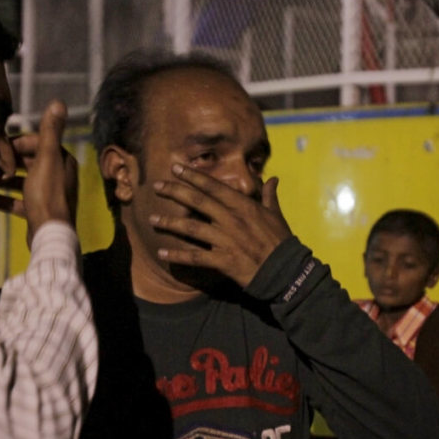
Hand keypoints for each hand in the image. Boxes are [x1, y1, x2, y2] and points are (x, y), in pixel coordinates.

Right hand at [0, 101, 77, 246]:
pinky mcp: (39, 213)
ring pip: (24, 182)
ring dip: (5, 180)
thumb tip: (59, 102)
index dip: (17, 143)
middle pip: (29, 163)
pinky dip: (7, 200)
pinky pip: (21, 203)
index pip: (37, 144)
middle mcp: (59, 177)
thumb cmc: (47, 194)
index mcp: (62, 161)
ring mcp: (49, 196)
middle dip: (8, 161)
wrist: (49, 234)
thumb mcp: (46, 158)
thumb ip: (50, 131)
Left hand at [149, 164, 291, 286]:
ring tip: (152, 219)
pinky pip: (195, 257)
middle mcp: (231, 220)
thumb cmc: (280, 241)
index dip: (193, 176)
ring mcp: (225, 240)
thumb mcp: (276, 215)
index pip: (213, 186)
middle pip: (197, 202)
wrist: (286, 271)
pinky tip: (162, 253)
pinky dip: (177, 255)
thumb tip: (273, 178)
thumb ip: (269, 195)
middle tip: (156, 186)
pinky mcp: (222, 260)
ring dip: (169, 223)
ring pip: (191, 229)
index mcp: (243, 206)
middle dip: (174, 192)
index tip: (176, 168)